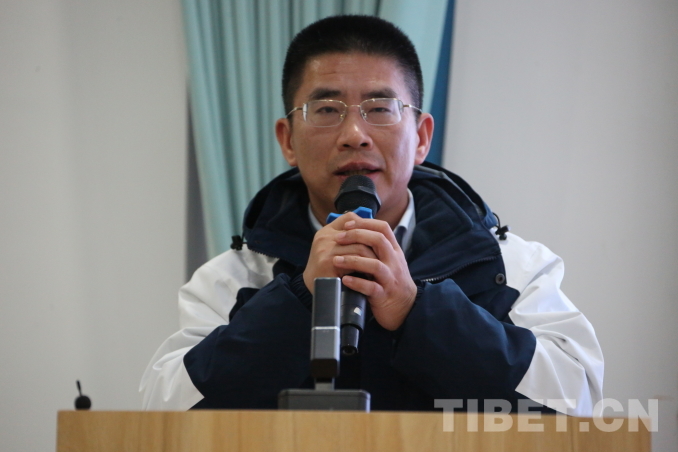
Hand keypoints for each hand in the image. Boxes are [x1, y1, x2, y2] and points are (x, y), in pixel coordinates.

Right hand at [303, 212, 376, 292]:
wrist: (315, 291)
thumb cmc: (329, 270)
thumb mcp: (336, 250)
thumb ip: (349, 239)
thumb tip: (371, 229)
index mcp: (327, 231)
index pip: (350, 218)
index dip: (366, 226)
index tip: (376, 239)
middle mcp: (324, 237)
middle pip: (358, 232)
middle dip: (373, 244)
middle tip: (383, 253)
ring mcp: (325, 249)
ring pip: (360, 247)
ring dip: (373, 257)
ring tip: (379, 265)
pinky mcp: (328, 263)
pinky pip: (355, 260)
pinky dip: (365, 267)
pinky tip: (371, 273)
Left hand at [332, 216, 416, 330]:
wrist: (406, 307)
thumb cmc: (392, 281)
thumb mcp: (390, 260)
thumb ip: (377, 248)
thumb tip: (356, 230)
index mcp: (394, 251)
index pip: (383, 228)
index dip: (365, 223)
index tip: (347, 225)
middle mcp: (394, 262)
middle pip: (379, 240)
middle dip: (356, 236)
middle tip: (338, 238)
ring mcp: (390, 279)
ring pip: (374, 264)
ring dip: (353, 260)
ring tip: (336, 260)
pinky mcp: (384, 295)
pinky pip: (371, 287)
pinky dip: (357, 283)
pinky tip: (344, 280)